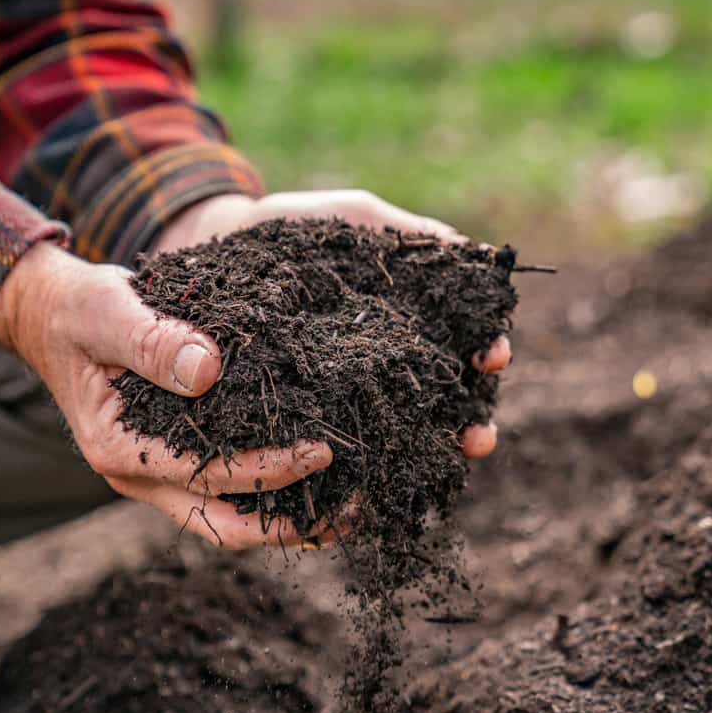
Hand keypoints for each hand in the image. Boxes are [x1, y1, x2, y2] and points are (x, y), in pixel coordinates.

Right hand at [0, 241, 333, 548]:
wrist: (54, 316)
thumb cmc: (80, 310)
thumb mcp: (109, 311)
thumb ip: (153, 340)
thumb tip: (209, 369)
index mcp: (119, 448)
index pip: (205, 474)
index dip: (266, 469)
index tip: (321, 451)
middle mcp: (137, 474)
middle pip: (222, 525)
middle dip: (289, 525)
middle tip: (352, 508)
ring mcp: (155, 473)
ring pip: (227, 520)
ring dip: (286, 520)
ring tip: (349, 511)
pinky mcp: (173, 459)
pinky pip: (226, 492)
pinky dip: (271, 494)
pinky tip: (318, 483)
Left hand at [154, 189, 511, 458]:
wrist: (216, 249)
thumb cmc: (290, 229)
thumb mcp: (350, 219)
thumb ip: (405, 233)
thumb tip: (469, 252)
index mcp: (408, 320)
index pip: (464, 342)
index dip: (486, 350)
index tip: (495, 355)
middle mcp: (389, 367)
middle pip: (445, 403)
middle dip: (471, 422)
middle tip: (480, 436)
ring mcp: (350, 398)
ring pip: (402, 438)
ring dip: (430, 456)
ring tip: (445, 464)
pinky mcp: (306, 421)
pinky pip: (342, 457)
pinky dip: (365, 477)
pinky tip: (377, 493)